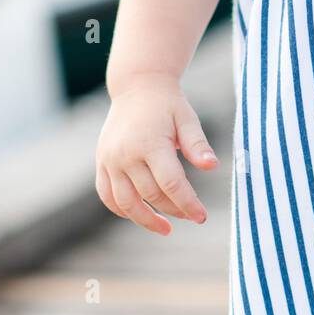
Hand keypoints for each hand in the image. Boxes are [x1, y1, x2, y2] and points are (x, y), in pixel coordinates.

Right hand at [95, 73, 218, 234]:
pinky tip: (139, 215)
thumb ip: (198, 144)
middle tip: (191, 216)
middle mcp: (126, 154)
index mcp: (150, 143)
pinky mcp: (101, 161)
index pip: (171, 183)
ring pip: (125, 202)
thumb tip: (212, 167)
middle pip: (151, 194)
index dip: (188, 203)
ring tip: (166, 228)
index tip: (201, 217)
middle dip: (173, 210)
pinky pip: (107, 195)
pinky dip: (121, 209)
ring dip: (145, 219)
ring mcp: (109, 159)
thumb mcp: (187, 119)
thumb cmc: (168, 104)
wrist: (137, 85)